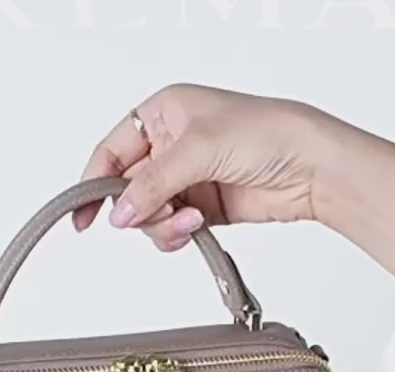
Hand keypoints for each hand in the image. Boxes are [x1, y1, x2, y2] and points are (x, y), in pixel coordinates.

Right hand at [75, 83, 394, 285]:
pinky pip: (171, 230)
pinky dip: (177, 235)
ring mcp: (186, 179)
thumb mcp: (198, 150)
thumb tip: (117, 213)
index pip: (111, 151)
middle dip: (139, 209)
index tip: (82, 217)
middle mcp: (171, 145)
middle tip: (158, 214)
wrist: (312, 167)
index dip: (92, 184)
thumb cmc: (267, 133)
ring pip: (147, 216)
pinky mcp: (202, 208)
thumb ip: (151, 184)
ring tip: (189, 221)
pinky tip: (197, 228)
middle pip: (127, 190)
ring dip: (162, 225)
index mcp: (163, 112)